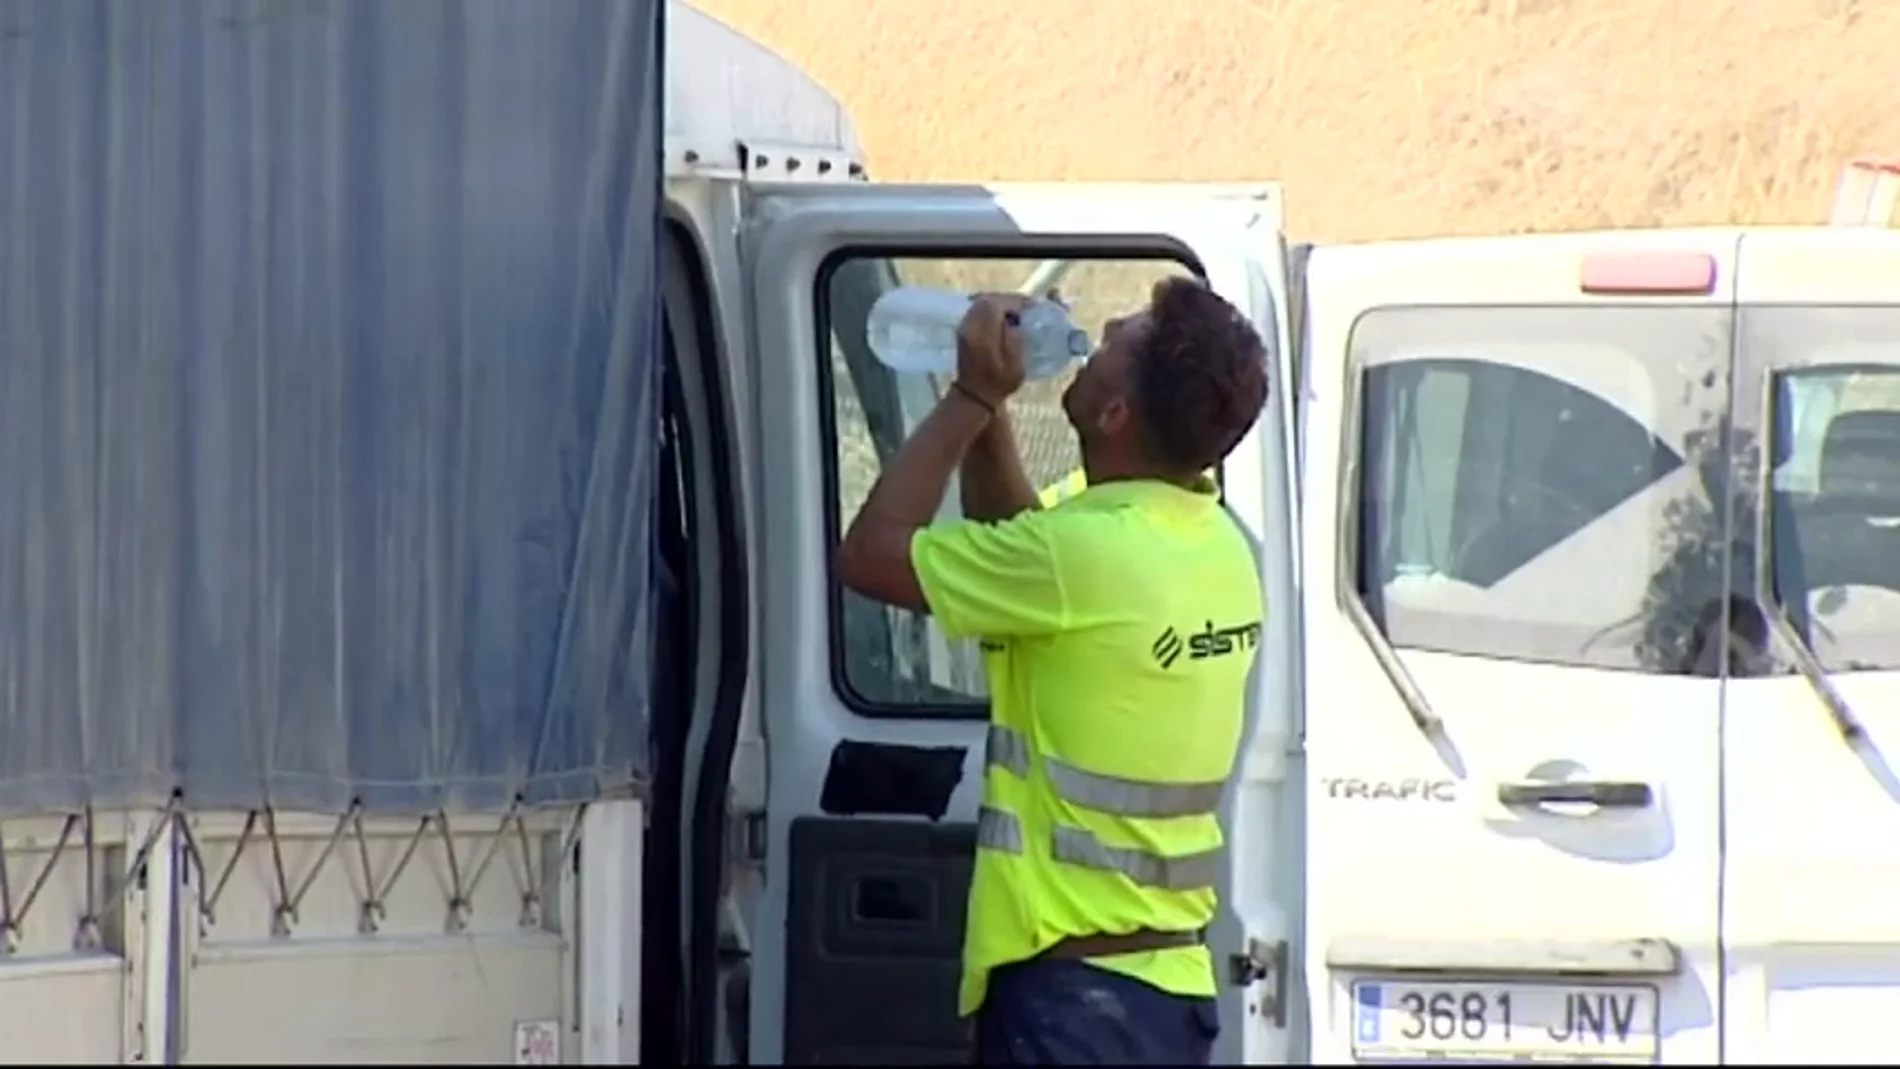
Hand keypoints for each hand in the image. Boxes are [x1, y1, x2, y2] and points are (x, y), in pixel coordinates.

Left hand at [954, 293, 1029, 409]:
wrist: (974, 394)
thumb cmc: (998, 384)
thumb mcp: (1015, 367)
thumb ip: (1015, 340)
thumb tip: (1015, 322)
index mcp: (982, 336)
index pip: (996, 305)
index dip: (1014, 301)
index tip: (1031, 306)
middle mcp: (969, 327)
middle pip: (986, 299)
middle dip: (1007, 299)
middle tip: (1025, 306)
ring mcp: (964, 327)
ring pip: (980, 302)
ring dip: (999, 303)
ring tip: (1016, 311)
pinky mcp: (963, 329)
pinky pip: (977, 309)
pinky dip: (991, 309)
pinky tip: (1003, 317)